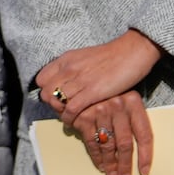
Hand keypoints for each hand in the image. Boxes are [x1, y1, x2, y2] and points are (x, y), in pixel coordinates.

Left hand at [28, 28, 160, 130]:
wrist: (132, 52)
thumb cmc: (112, 57)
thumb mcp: (85, 58)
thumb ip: (73, 69)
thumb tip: (65, 84)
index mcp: (66, 59)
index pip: (41, 80)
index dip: (47, 91)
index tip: (57, 98)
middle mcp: (69, 68)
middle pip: (46, 93)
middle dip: (53, 105)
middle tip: (64, 110)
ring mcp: (79, 80)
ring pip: (56, 102)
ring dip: (61, 113)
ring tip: (71, 118)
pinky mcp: (92, 91)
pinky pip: (71, 109)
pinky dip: (71, 119)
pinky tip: (77, 122)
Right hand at [66, 89, 156, 174]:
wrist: (84, 74)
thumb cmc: (110, 91)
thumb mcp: (126, 97)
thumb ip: (132, 119)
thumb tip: (140, 152)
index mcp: (133, 101)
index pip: (144, 134)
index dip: (146, 156)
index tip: (144, 172)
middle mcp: (118, 105)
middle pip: (125, 143)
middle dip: (125, 165)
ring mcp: (99, 110)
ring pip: (108, 145)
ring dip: (110, 164)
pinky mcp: (83, 115)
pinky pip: (92, 143)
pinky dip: (96, 157)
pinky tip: (100, 165)